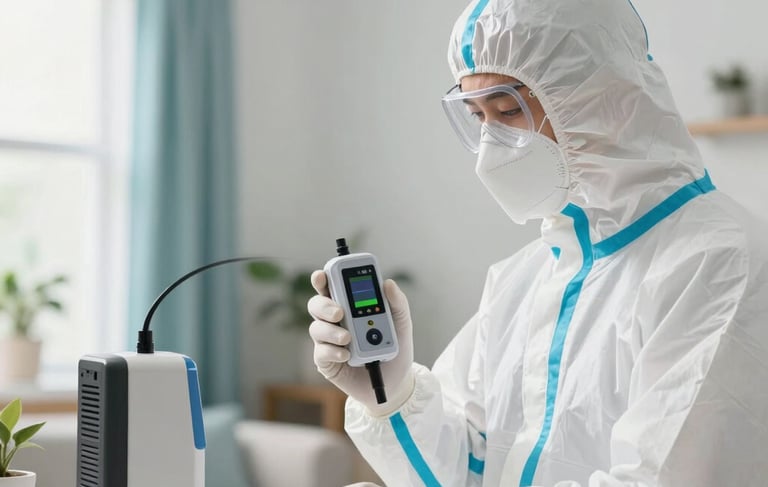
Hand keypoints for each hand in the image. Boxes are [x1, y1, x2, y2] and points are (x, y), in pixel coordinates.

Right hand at [307, 270, 414, 415]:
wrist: (395, 384)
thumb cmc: (394, 350)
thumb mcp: (402, 325)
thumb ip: (397, 304)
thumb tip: (388, 283)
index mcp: (350, 306)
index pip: (332, 287)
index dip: (323, 278)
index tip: (323, 274)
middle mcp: (335, 321)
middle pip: (316, 304)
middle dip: (324, 304)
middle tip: (340, 312)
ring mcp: (329, 341)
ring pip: (317, 328)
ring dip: (331, 331)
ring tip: (348, 338)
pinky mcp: (327, 362)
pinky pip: (321, 352)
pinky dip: (332, 351)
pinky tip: (346, 354)